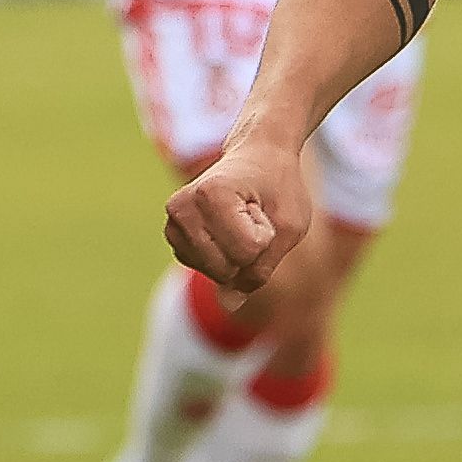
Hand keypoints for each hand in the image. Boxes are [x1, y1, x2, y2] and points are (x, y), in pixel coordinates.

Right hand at [162, 135, 317, 293]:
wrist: (258, 156)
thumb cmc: (279, 186)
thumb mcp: (289, 226)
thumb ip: (262, 268)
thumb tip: (230, 305)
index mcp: (211, 195)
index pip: (248, 251)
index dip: (267, 235)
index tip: (262, 205)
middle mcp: (182, 207)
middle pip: (228, 269)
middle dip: (251, 250)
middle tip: (251, 214)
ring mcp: (173, 223)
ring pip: (217, 274)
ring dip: (237, 255)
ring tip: (239, 219)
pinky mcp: (173, 236)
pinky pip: (206, 270)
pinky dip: (224, 257)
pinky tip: (225, 229)